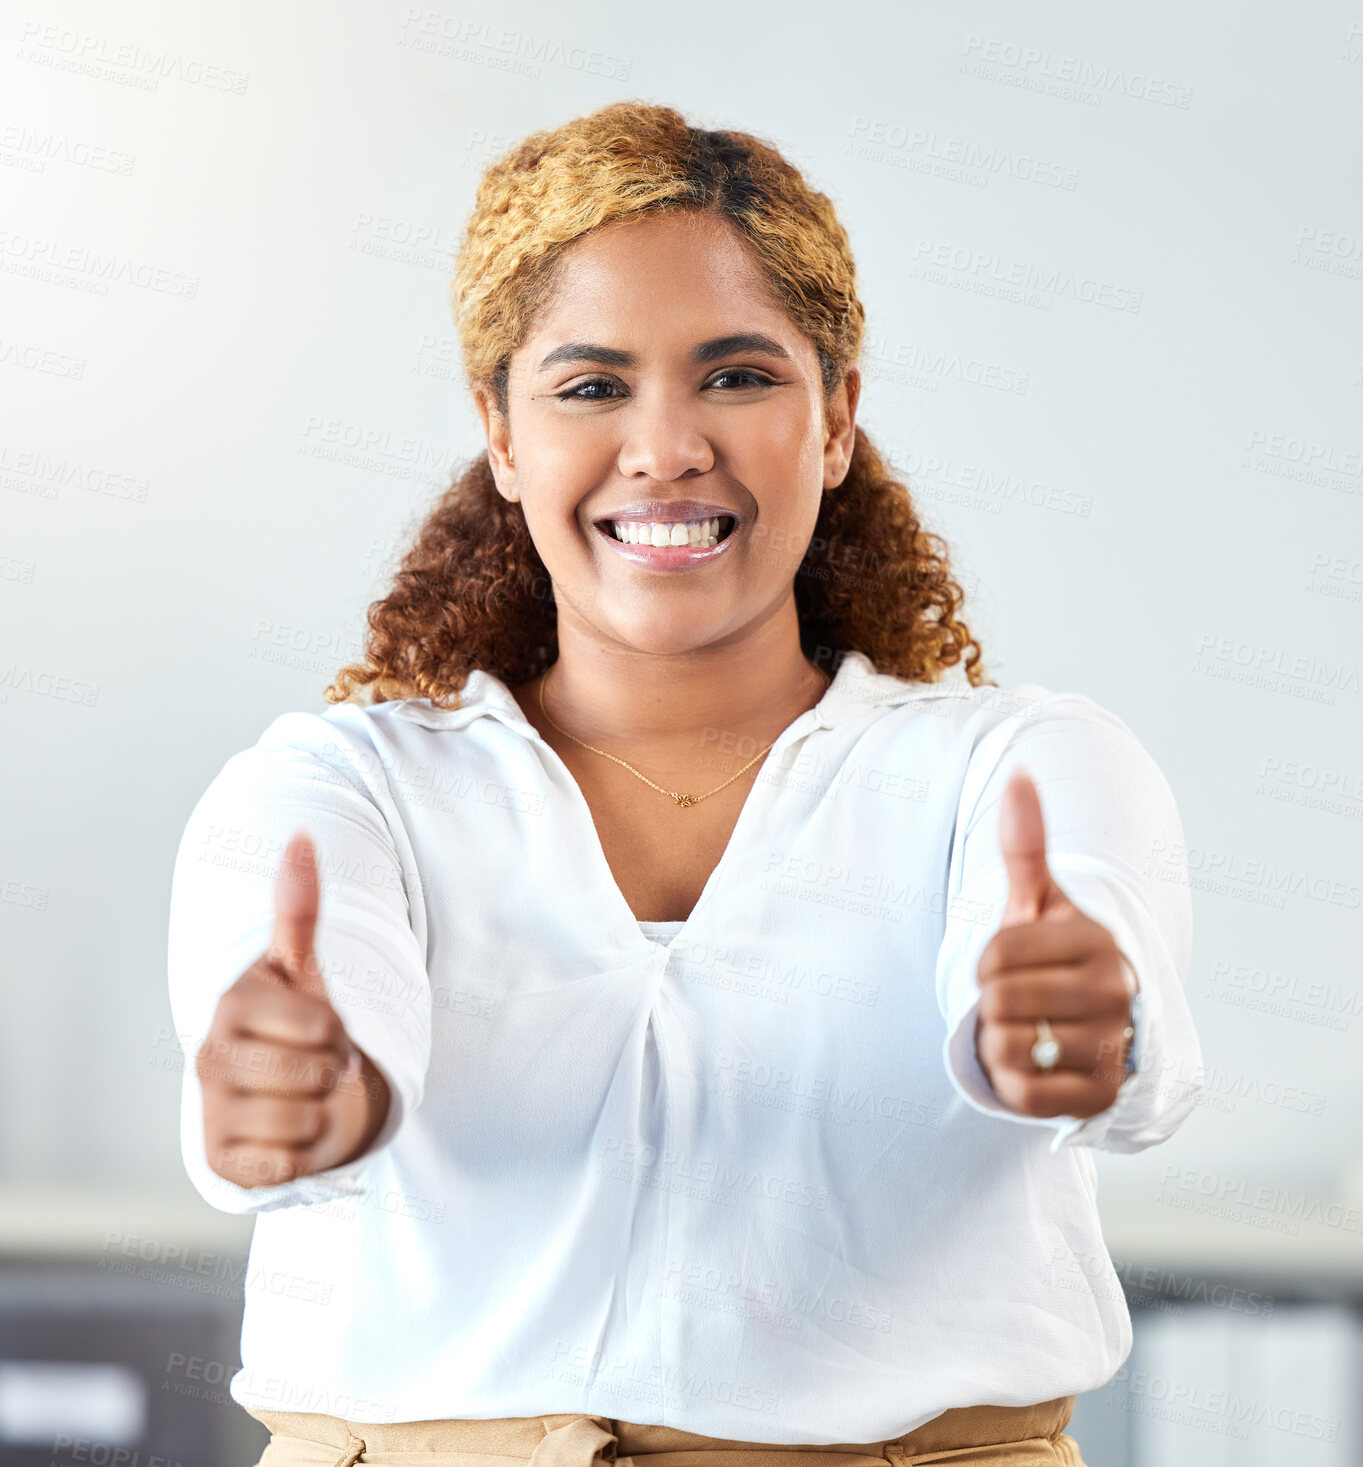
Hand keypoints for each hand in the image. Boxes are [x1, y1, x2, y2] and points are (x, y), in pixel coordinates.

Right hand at [196, 832, 391, 1188]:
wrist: (287, 1093)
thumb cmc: (299, 1023)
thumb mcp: (304, 968)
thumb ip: (301, 907)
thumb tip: (303, 835)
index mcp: (233, 1004)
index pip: (322, 1023)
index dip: (340, 1030)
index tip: (323, 1027)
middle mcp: (209, 1055)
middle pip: (316, 1073)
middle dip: (334, 1072)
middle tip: (319, 1067)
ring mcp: (210, 1110)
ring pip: (306, 1121)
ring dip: (323, 1114)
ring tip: (305, 1099)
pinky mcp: (219, 1161)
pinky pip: (286, 1165)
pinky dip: (301, 1155)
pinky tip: (286, 1137)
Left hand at [973, 769, 1136, 1118]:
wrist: (1094, 1021)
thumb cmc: (1055, 953)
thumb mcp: (1039, 900)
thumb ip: (1026, 844)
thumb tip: (1019, 774)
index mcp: (1096, 941)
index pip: (996, 955)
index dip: (985, 963)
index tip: (1008, 964)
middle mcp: (1115, 993)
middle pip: (999, 1001)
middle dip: (992, 1003)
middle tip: (1018, 1001)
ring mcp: (1113, 1047)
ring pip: (1008, 1048)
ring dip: (1000, 1042)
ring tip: (1027, 1029)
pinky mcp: (1102, 1097)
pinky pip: (1024, 1094)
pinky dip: (1013, 1082)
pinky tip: (1034, 1063)